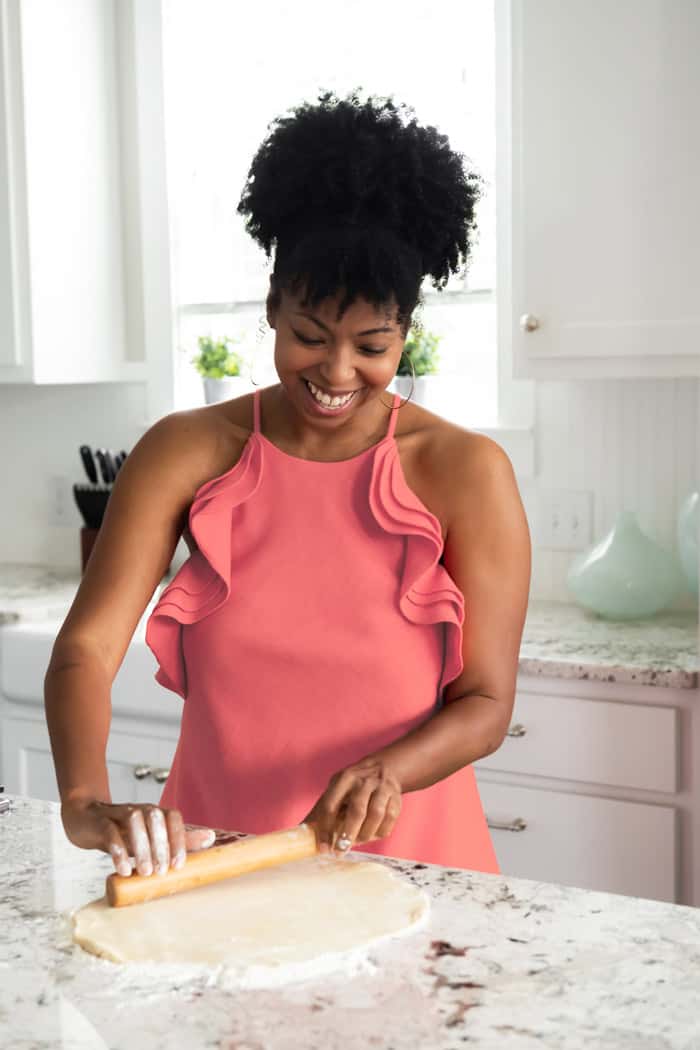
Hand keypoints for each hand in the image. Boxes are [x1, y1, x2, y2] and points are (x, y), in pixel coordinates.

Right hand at [61, 797, 217, 876]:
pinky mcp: (100, 821)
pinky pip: (110, 832)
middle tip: (160, 872)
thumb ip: (178, 839)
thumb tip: (211, 838)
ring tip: (144, 873)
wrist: (84, 819)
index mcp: (155, 813)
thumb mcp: (150, 837)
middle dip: (161, 847)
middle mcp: (140, 809)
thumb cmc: (122, 832)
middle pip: (156, 819)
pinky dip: (118, 850)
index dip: (179, 839)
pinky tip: (123, 869)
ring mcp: (119, 813)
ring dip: (142, 848)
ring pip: (135, 822)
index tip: (178, 865)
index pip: (173, 818)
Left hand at [303, 756, 401, 854]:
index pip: (330, 805)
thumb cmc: (351, 787)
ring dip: (365, 834)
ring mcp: (382, 787)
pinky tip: (372, 835)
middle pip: (357, 810)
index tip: (323, 849)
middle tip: (340, 851)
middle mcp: (363, 781)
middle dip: (348, 835)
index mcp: (343, 779)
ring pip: (376, 815)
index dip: (325, 829)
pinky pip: (390, 819)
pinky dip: (381, 832)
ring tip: (357, 842)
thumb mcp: (334, 791)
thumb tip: (299, 835)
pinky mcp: (396, 797)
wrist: (383, 768)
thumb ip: (320, 812)